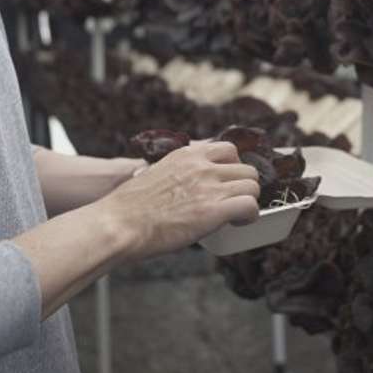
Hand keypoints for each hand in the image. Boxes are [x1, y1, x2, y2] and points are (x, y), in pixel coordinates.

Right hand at [97, 141, 259, 261]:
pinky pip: (250, 205)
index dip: (233, 168)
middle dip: (244, 186)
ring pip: (253, 185)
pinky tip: (238, 223)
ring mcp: (209, 186)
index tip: (228, 183)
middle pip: (246, 168)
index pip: (228, 149)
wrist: (118, 224)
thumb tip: (184, 185)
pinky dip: (249, 216)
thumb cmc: (130, 209)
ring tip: (237, 215)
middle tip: (234, 202)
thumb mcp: (155, 174)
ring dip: (248, 201)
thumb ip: (177, 173)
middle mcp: (201, 165)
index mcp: (187, 155)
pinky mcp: (213, 209)